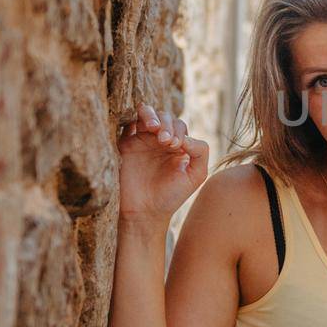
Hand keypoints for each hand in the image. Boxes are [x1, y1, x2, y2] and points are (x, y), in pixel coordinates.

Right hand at [117, 102, 209, 222]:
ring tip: (153, 127)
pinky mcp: (126, 145)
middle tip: (165, 141)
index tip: (175, 147)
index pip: (179, 125)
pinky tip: (139, 128)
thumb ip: (200, 151)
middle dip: (166, 124)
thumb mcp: (196, 174)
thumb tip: (186, 136)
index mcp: (178, 145)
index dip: (179, 131)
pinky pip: (127, 124)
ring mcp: (142, 141)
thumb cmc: (173, 195)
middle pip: (164, 116)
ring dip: (151, 116)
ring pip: (146, 114)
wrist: (146, 212)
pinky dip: (132, 119)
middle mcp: (160, 140)